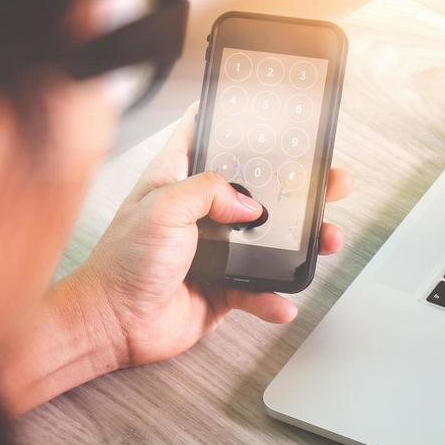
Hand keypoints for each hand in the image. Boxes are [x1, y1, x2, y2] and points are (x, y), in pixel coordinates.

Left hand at [71, 103, 351, 368]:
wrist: (114, 324)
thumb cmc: (122, 263)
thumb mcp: (162, 208)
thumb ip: (208, 191)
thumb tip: (250, 204)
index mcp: (180, 180)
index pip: (213, 140)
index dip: (244, 127)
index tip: (279, 120)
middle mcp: (202, 212)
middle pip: (261, 190)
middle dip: (300, 186)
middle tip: (330, 182)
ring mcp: (218, 250)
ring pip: (273, 241)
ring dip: (304, 243)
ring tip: (328, 238)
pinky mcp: (225, 288)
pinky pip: (261, 290)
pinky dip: (275, 298)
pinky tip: (282, 301)